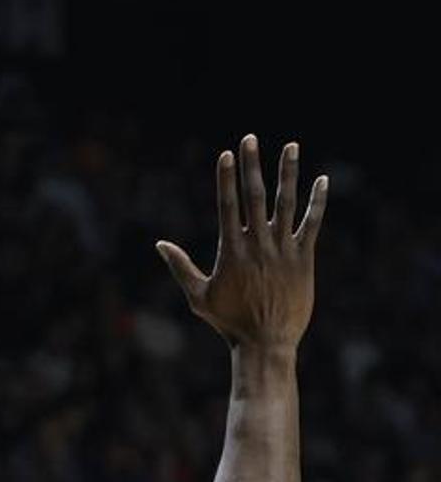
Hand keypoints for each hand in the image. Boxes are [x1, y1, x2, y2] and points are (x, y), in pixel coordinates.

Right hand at [157, 135, 327, 348]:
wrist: (267, 343)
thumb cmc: (229, 322)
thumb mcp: (198, 297)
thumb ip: (180, 267)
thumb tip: (159, 244)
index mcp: (232, 251)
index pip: (227, 206)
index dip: (226, 178)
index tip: (226, 155)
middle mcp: (258, 245)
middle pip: (254, 197)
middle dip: (251, 165)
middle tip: (250, 138)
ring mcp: (283, 250)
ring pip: (286, 203)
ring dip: (287, 173)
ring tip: (290, 146)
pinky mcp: (303, 259)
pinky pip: (312, 224)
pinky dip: (318, 202)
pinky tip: (322, 181)